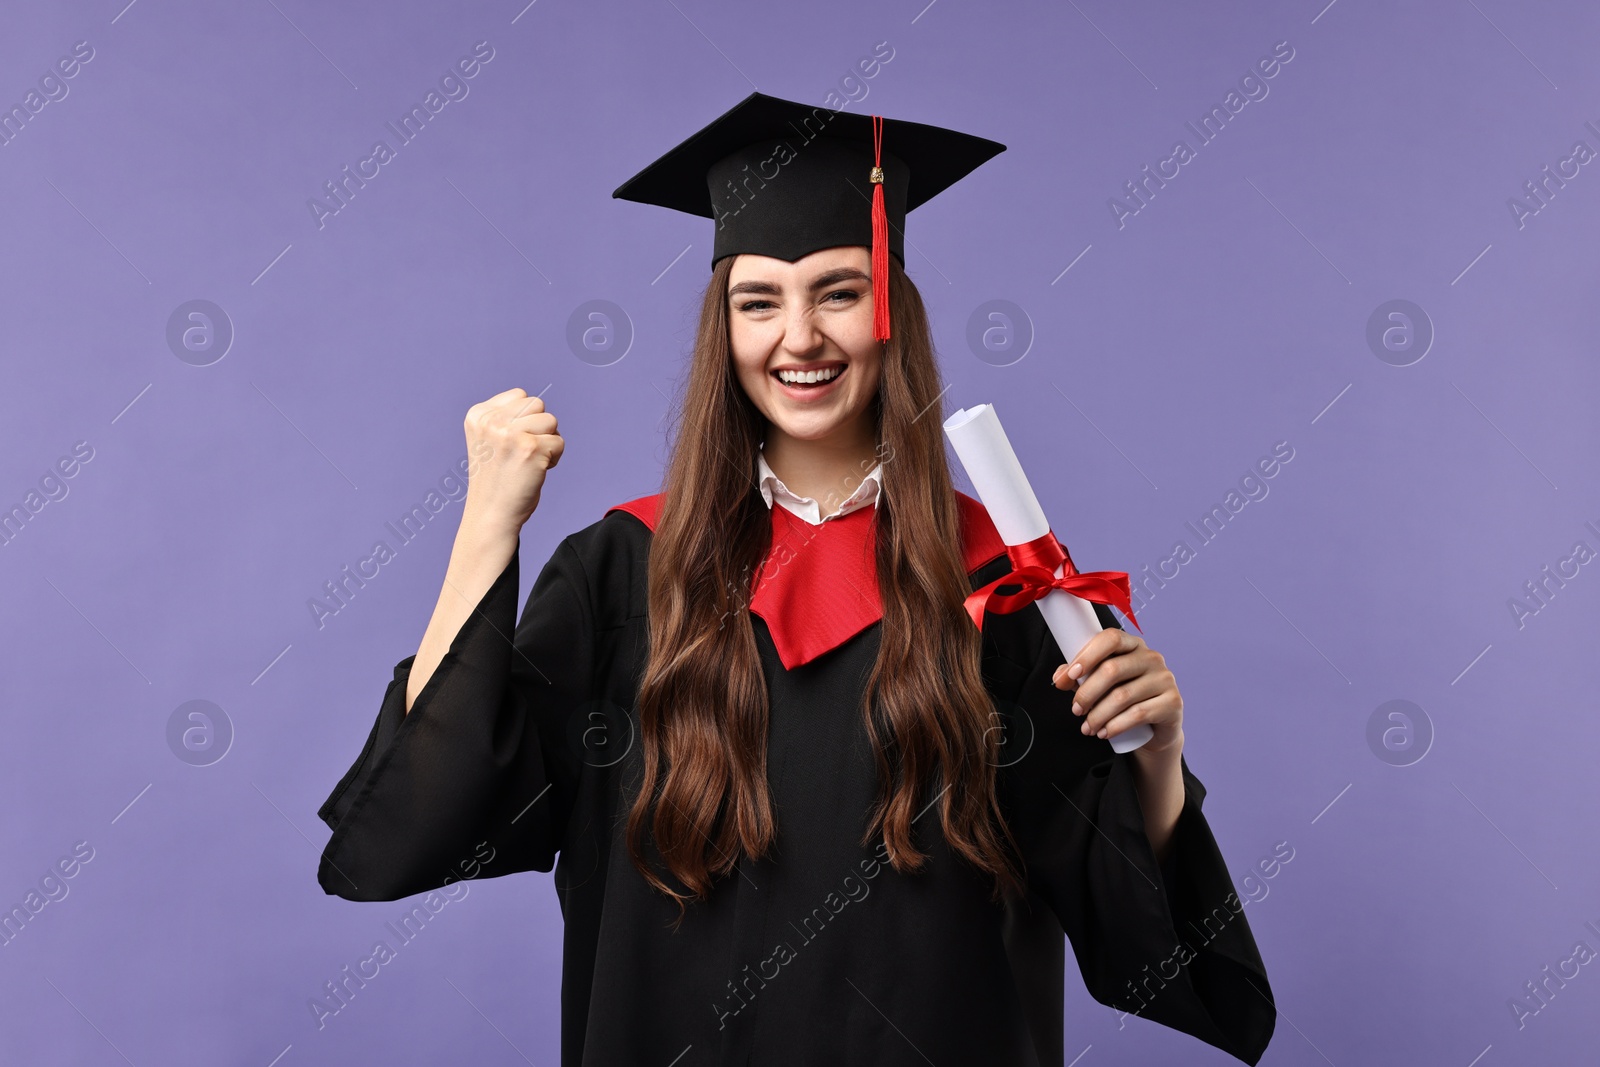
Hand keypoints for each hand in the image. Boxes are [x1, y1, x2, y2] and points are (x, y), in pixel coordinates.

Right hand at [460, 388, 563, 535]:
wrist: (490, 515)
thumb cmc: (495, 480)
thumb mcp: (489, 439)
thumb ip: (505, 418)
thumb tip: (535, 404)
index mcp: (478, 415)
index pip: (520, 396)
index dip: (524, 420)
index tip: (511, 444)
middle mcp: (491, 421)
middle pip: (537, 404)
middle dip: (538, 428)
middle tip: (522, 453)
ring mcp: (510, 433)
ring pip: (551, 420)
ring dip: (548, 442)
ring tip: (529, 462)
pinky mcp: (531, 448)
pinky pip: (559, 442)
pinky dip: (555, 458)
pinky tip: (536, 471)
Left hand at [1051, 629, 1183, 752]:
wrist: (1155, 728)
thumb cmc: (1125, 700)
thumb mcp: (1101, 686)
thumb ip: (1079, 676)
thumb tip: (1059, 677)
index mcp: (1133, 645)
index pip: (1111, 638)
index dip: (1087, 655)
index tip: (1069, 675)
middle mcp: (1152, 658)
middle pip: (1112, 669)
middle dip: (1087, 692)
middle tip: (1076, 709)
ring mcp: (1165, 679)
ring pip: (1122, 695)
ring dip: (1098, 714)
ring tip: (1088, 727)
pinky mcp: (1173, 702)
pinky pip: (1138, 714)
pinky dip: (1115, 726)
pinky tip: (1104, 732)